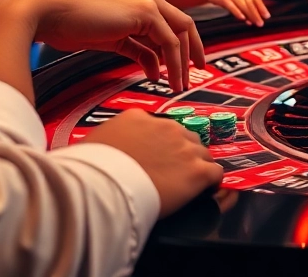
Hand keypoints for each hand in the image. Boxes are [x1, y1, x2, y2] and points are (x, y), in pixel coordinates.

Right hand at [32, 0, 206, 92]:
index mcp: (142, 0)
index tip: (190, 65)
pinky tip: (159, 78)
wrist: (48, 12)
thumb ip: (136, 48)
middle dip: (191, 55)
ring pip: (179, 36)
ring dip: (181, 64)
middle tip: (191, 78)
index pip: (175, 23)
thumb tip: (155, 68)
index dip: (185, 46)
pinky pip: (167, 42)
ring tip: (178, 85)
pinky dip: (169, 63)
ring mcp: (148, 3)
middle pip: (185, 27)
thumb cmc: (72, 24)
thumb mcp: (112, 39)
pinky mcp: (143, 12)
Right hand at [82, 110, 222, 217]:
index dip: (162, 145)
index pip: (161, 128)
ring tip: (188, 183)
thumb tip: (106, 145)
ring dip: (197, 167)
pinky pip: (215, 173)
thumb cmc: (92, 168)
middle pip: (185, 139)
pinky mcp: (197, 171)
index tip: (158, 157)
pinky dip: (213, 182)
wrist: (103, 186)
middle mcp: (167, 128)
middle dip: (181, 155)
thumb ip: (109, 137)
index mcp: (140, 118)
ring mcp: (185, 149)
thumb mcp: (93, 141)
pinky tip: (207, 190)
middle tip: (172, 173)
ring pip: (202, 154)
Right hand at [198, 0, 269, 26]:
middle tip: (261, 23)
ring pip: (242, 5)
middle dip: (257, 14)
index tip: (267, 17)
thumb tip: (263, 4)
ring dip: (249, 15)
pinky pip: (231, 6)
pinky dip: (237, 12)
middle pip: (250, 3)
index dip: (262, 8)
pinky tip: (242, 18)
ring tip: (254, 23)